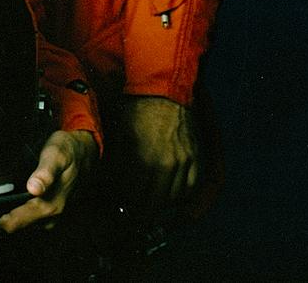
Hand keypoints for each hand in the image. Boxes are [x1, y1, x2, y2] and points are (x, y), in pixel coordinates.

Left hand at [0, 129, 95, 233]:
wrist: (85, 153)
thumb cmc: (68, 152)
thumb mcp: (56, 155)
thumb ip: (45, 172)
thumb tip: (34, 187)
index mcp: (50, 205)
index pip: (15, 223)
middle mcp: (50, 216)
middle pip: (14, 225)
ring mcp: (49, 215)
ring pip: (19, 222)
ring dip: (2, 214)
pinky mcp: (47, 210)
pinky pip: (25, 216)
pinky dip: (11, 210)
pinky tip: (1, 199)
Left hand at [119, 95, 199, 213]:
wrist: (163, 91)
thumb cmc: (136, 109)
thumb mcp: (118, 134)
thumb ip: (116, 162)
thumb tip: (110, 183)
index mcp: (143, 159)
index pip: (132, 196)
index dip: (123, 204)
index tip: (118, 208)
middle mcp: (166, 166)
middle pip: (153, 204)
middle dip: (140, 212)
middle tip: (133, 215)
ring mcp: (184, 164)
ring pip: (172, 200)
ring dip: (160, 206)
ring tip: (149, 206)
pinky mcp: (196, 160)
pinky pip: (191, 188)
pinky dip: (180, 196)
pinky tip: (169, 196)